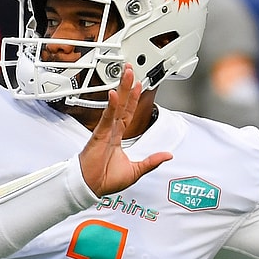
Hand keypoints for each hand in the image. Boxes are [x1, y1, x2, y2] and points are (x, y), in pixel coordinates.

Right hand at [78, 64, 172, 196]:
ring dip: (121, 90)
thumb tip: (168, 155)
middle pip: (121, 104)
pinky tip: (114, 95)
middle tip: (130, 70)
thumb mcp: (136, 170)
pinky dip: (110, 107)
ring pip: (115, 107)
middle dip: (126, 87)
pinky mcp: (98, 136)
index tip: (138, 85)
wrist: (90, 188)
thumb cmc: (105, 180)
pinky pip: (106, 119)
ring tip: (126, 74)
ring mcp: (104, 132)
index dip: (133, 99)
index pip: (128, 113)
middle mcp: (111, 131)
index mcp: (117, 137)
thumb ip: (152, 161)